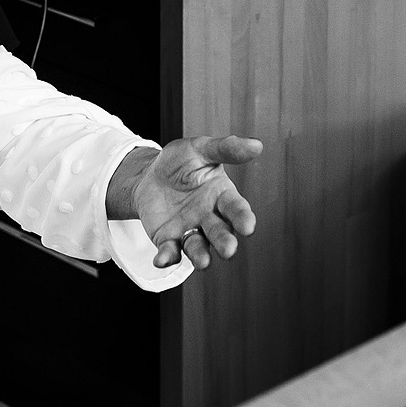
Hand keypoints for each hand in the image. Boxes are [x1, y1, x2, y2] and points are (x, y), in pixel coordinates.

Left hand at [112, 135, 262, 269]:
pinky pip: (170, 252)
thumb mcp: (201, 148)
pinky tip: (161, 259)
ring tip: (203, 262)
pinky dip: (167, 257)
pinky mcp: (169, 241)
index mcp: (222, 195)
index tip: (249, 226)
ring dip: (201, 256)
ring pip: (199, 247)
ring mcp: (190, 231)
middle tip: (229, 249)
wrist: (148, 175)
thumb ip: (226, 149)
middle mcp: (210, 218)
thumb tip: (257, 144)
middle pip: (221, 232)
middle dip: (226, 242)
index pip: (236, 208)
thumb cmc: (180, 161)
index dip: (243, 217)